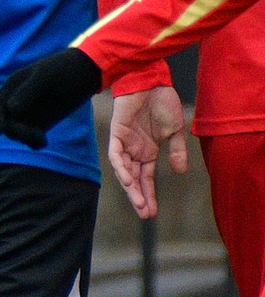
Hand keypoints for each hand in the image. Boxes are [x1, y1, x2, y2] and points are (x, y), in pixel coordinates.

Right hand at [0, 47, 105, 149]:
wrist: (87, 71)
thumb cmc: (65, 69)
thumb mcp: (45, 76)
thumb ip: (27, 91)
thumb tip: (12, 110)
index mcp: (13, 88)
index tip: (1, 130)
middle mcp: (17, 101)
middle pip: (6, 122)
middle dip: (15, 131)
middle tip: (33, 134)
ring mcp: (31, 112)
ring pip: (18, 132)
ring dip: (24, 138)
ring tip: (41, 139)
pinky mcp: (44, 122)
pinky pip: (32, 136)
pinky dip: (34, 142)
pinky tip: (43, 142)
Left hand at [109, 85, 188, 219]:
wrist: (152, 82)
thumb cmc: (163, 103)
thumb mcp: (175, 131)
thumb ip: (177, 151)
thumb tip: (181, 172)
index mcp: (148, 152)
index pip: (146, 179)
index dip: (148, 195)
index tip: (152, 212)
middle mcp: (134, 151)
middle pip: (134, 179)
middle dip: (139, 198)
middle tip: (145, 215)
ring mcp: (125, 143)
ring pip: (124, 171)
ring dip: (130, 187)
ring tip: (139, 203)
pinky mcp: (117, 134)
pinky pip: (116, 155)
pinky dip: (121, 167)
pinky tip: (129, 180)